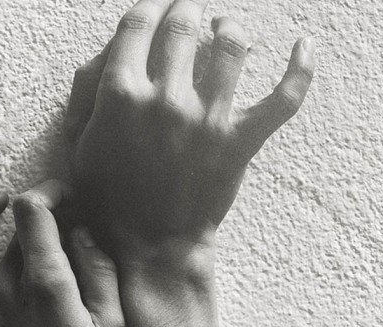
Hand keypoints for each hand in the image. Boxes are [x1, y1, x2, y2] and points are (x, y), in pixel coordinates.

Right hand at [66, 0, 314, 255]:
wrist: (148, 247)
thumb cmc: (108, 200)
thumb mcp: (78, 144)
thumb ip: (87, 93)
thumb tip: (110, 51)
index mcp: (120, 95)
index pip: (139, 25)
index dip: (149, 6)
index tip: (155, 5)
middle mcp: (165, 98)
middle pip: (183, 25)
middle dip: (186, 8)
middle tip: (189, 9)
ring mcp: (207, 119)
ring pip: (232, 46)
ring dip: (230, 27)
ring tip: (226, 27)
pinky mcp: (240, 143)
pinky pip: (282, 99)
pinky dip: (300, 69)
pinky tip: (304, 46)